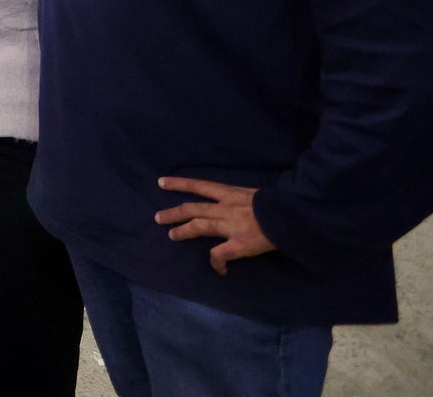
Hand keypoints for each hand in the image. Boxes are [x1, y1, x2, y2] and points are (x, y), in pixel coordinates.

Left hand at [155, 177, 277, 274]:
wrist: (292, 215)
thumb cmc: (278, 204)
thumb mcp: (254, 194)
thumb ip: (240, 198)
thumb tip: (234, 202)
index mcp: (230, 193)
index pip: (199, 185)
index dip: (179, 183)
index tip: (161, 182)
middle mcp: (225, 207)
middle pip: (192, 208)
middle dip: (173, 213)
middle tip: (157, 217)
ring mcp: (230, 226)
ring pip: (199, 226)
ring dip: (183, 231)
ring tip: (171, 235)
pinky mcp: (238, 244)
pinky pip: (220, 254)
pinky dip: (216, 262)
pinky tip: (218, 269)